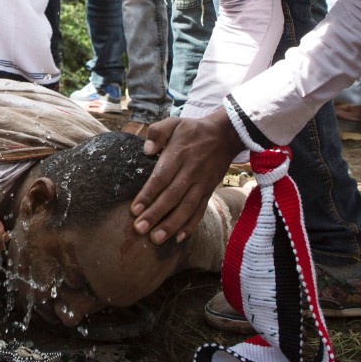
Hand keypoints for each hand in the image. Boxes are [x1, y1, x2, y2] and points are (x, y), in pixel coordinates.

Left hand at [130, 108, 243, 243]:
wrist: (225, 134)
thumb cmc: (193, 130)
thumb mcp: (174, 122)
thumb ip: (157, 132)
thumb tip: (147, 150)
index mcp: (178, 155)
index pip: (161, 178)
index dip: (148, 195)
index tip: (134, 210)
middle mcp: (191, 171)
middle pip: (172, 196)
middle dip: (155, 214)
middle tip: (139, 229)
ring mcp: (202, 183)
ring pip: (186, 207)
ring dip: (171, 225)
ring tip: (156, 238)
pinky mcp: (209, 190)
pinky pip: (200, 210)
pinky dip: (191, 225)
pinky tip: (179, 238)